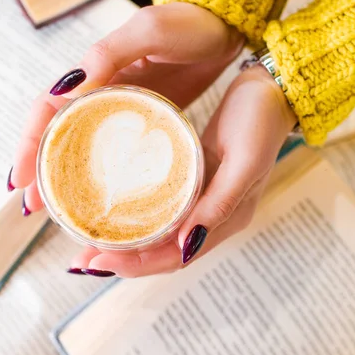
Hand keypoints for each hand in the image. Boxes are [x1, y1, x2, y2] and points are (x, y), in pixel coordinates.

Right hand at [10, 2, 242, 207]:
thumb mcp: (148, 32)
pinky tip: (101, 196)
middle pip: (57, 133)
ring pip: (80, 146)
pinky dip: (100, 173)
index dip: (30, 142)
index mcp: (94, 71)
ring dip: (64, 177)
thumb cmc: (188, 25)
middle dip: (40, 169)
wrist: (223, 27)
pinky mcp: (141, 120)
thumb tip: (68, 91)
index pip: (48, 108)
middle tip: (32, 206)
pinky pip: (113, 150)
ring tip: (57, 212)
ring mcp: (121, 109)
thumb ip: (110, 54)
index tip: (20, 177)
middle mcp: (100, 92)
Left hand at [68, 66, 296, 276]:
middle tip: (81, 259)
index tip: (99, 261)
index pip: (174, 258)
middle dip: (122, 260)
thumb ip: (219, 204)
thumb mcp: (244, 162)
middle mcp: (209, 217)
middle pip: (161, 252)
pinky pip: (160, 207)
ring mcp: (200, 200)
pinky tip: (111, 208)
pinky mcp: (192, 179)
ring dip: (124, 242)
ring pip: (157, 233)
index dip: (136, 265)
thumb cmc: (261, 120)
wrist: (273, 90)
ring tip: (86, 243)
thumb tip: (187, 245)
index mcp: (224, 220)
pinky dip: (134, 215)